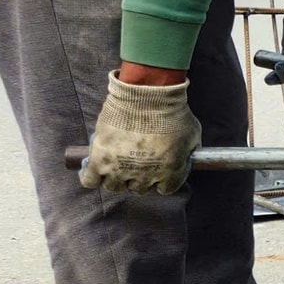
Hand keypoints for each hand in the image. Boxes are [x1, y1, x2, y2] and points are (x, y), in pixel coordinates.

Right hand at [81, 73, 201, 193]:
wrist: (147, 95)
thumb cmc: (173, 112)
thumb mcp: (193, 133)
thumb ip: (190, 151)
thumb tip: (188, 157)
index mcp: (170, 171)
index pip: (166, 189)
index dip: (162, 180)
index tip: (159, 170)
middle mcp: (145, 176)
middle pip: (138, 189)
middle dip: (139, 178)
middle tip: (136, 164)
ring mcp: (120, 169)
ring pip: (114, 186)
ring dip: (116, 178)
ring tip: (116, 164)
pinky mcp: (99, 159)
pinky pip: (90, 180)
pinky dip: (91, 178)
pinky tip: (94, 170)